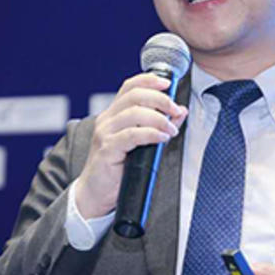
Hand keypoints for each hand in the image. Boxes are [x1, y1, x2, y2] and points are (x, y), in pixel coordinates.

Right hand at [73, 73, 187, 219]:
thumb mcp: (140, 143)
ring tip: (171, 130)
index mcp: (114, 114)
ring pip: (133, 113)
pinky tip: (162, 137)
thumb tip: (180, 111)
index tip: (168, 83)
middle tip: (176, 109)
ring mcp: (105, 133)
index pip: (129, 87)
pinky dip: (150, 133)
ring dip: (158, 119)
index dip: (149, 80)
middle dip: (160, 99)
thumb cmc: (117, 169)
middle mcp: (107, 120)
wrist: (94, 193)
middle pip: (134, 96)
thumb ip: (159, 125)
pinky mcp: (107, 149)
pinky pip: (131, 135)